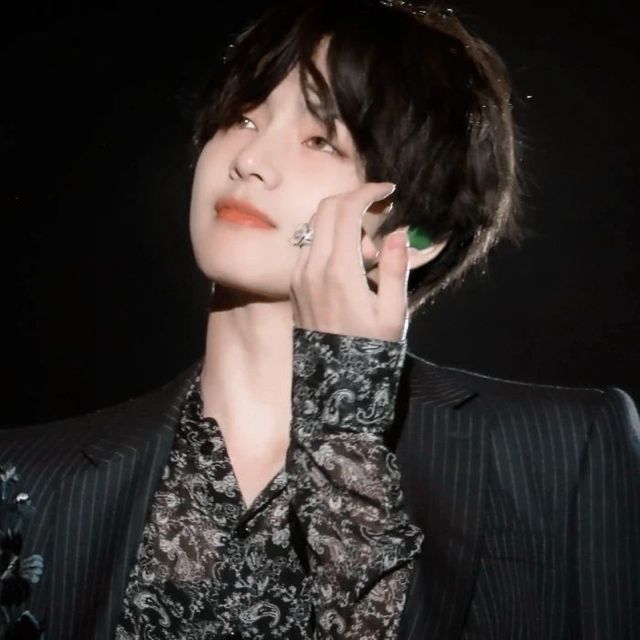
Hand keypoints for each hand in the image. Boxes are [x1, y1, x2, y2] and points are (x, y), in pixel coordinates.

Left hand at [290, 182, 409, 341]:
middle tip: (381, 210)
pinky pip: (309, 245)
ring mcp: (298, 274)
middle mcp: (312, 267)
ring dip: (342, 222)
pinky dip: (329, 239)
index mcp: (339, 271)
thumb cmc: (370, 348)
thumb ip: (396, 269)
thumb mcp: (393, 313)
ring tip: (369, 253)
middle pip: (326, 208)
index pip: (346, 210)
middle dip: (354, 199)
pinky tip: (349, 262)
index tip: (388, 192)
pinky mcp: (293, 283)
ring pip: (315, 225)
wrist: (334, 381)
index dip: (368, 192)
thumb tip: (398, 234)